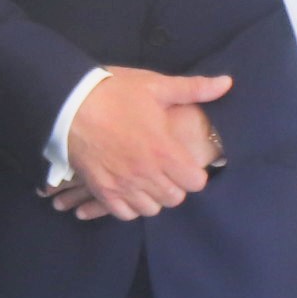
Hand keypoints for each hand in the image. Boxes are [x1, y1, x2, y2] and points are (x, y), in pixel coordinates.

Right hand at [61, 69, 228, 219]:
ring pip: (151, 209)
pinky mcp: (103, 191)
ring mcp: (124, 185)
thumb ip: (193, 89)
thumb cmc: (115, 93)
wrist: (69, 104)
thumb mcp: (156, 86)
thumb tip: (227, 84)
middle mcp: (147, 174)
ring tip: (145, 179)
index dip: (193, 173)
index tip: (183, 163)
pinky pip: (126, 214)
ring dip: (152, 196)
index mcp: (165, 151)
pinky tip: (127, 188)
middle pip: (175, 198)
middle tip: (164, 170)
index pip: (196, 182)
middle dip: (174, 185)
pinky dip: (129, 205)